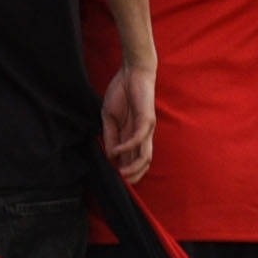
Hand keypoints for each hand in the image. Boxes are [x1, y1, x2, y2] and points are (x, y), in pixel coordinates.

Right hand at [99, 64, 155, 182]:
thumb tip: (110, 155)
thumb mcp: (109, 117)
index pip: (131, 159)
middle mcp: (142, 135)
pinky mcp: (147, 120)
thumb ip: (110, 135)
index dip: (124, 170)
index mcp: (132, 135)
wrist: (131, 73)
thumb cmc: (121, 93)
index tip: (113, 179)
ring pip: (145, 155)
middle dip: (133, 176)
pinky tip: (116, 151)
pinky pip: (139, 138)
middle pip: (142, 162)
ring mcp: (146, 128)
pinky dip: (127, 147)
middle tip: (121, 184)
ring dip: (134, 167)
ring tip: (122, 174)